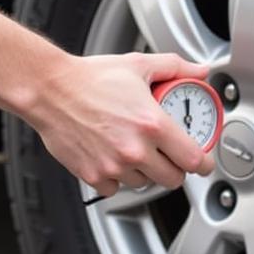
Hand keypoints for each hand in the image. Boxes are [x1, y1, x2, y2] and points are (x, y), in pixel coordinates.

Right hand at [30, 52, 215, 196]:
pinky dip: (117, 178)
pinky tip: (113, 158)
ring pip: (144, 184)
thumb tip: (200, 71)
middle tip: (169, 155)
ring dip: (146, 172)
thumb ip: (175, 67)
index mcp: (152, 124)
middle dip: (175, 168)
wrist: (49, 90)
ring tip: (135, 150)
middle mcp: (134, 149)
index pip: (193, 159)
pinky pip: (115, 188)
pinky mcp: (93, 176)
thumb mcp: (138, 65)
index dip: (204, 163)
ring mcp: (113, 166)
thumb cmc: (89, 78)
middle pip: (173, 178)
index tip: (203, 162)